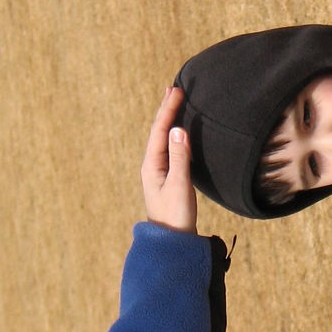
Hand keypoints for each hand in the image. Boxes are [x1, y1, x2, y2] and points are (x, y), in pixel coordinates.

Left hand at [142, 86, 197, 233]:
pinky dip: (173, 134)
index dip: (168, 110)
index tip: (177, 91)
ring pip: (162, 139)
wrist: (171, 242)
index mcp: (152, 165)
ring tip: (173, 103)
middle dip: (166, 110)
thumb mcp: (179, 185)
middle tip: (173, 89)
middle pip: (158, 132)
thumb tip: (178, 129)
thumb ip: (179, 157)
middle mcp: (152, 166)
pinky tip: (177, 131)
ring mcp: (158, 172)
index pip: (159, 131)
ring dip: (168, 120)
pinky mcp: (167, 178)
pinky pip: (168, 148)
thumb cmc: (175, 215)